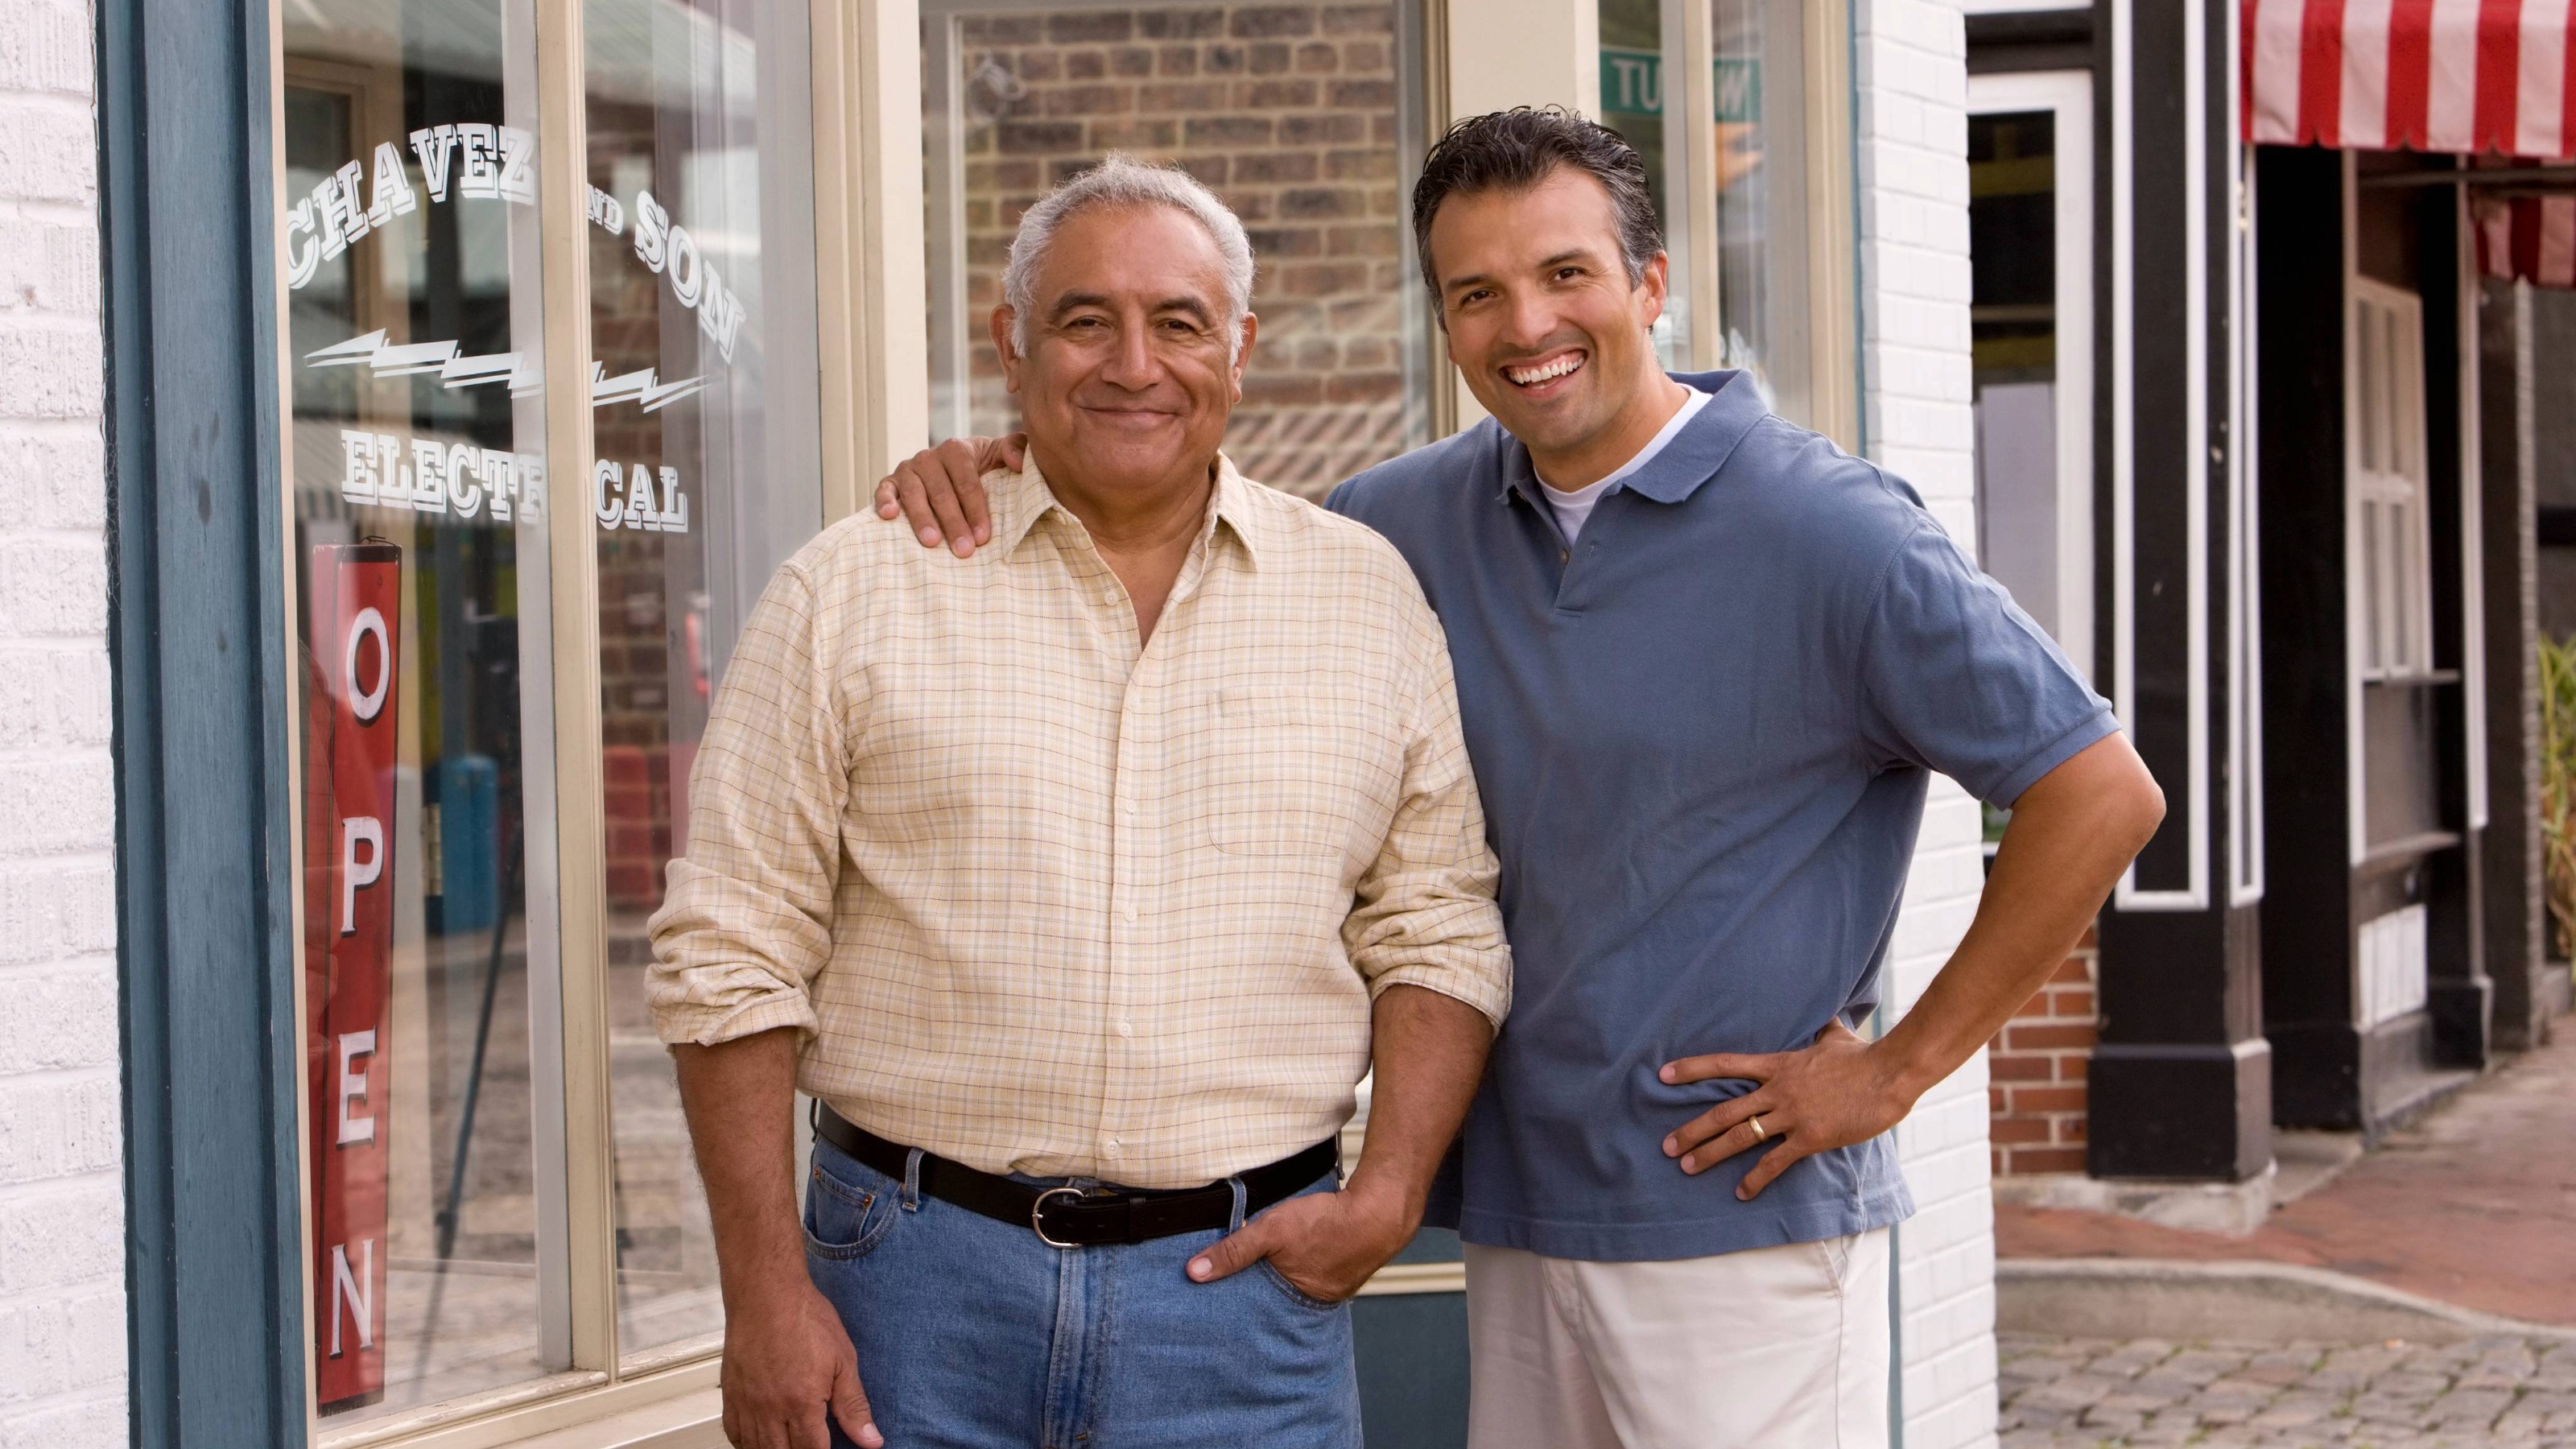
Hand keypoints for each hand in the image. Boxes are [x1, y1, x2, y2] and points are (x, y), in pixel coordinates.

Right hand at [717, 1277, 881, 1448]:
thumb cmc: (805, 1318)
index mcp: (801, 1403)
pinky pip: (734, 1433)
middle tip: (811, 1443)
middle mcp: (770, 1409)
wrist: (766, 1292)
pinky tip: (761, 1439)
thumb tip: (871, 1440)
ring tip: (790, 1442)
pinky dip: (747, 1443)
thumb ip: (854, 1406)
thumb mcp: (843, 1361)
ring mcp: (746, 1403)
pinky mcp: (730, 1394)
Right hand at [873, 434, 1022, 555]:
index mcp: (956, 450)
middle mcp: (929, 457)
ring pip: (914, 494)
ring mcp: (908, 470)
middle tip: (964, 550)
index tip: (983, 537)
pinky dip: (884, 501)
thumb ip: (1015, 449)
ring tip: (932, 542)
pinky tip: (889, 517)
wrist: (950, 470)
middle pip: (941, 492)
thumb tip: (1019, 462)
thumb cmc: (981, 469)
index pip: (967, 482)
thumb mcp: (998, 456)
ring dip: (922, 519)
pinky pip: (884, 490)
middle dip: (954, 522)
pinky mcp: (890, 482)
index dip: (976, 509)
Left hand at [1184, 1180, 1415, 1303]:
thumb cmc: (1328, 1222)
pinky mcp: (1344, 1267)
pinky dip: (1304, 1264)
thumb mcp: (1271, 1232)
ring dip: (1283, 1276)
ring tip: (1267, 1267)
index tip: (1217, 1300)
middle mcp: (1316, 1301)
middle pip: (1277, 1299)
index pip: (1258, 1309)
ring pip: (1297, 1284)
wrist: (1380, 1209)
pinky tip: (1300, 1252)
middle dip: (1258, 1292)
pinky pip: (1316, 1271)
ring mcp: (1334, 1285)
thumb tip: (1195, 1272)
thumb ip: (1234, 1250)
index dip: (1239, 1301)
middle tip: (1236, 1284)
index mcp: (1296, 1301)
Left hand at [1658, 1021, 1915, 1200]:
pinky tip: (1741, 1192)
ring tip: (1688, 1167)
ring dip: (1711, 1153)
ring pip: (1741, 1136)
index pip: (1726, 1065)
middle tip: (1667, 1145)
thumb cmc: (1864, 1056)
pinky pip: (1775, 1161)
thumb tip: (1826, 1017)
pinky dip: (1756, 1179)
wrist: (1889, 1074)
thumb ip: (1822, 1030)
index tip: (1663, 1076)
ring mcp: (1792, 1114)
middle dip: (1692, 1129)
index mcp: (1778, 1065)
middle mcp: (1777, 1090)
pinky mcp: (1810, 1137)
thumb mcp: (1836, 1036)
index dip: (1692, 1069)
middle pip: (1724, 1111)